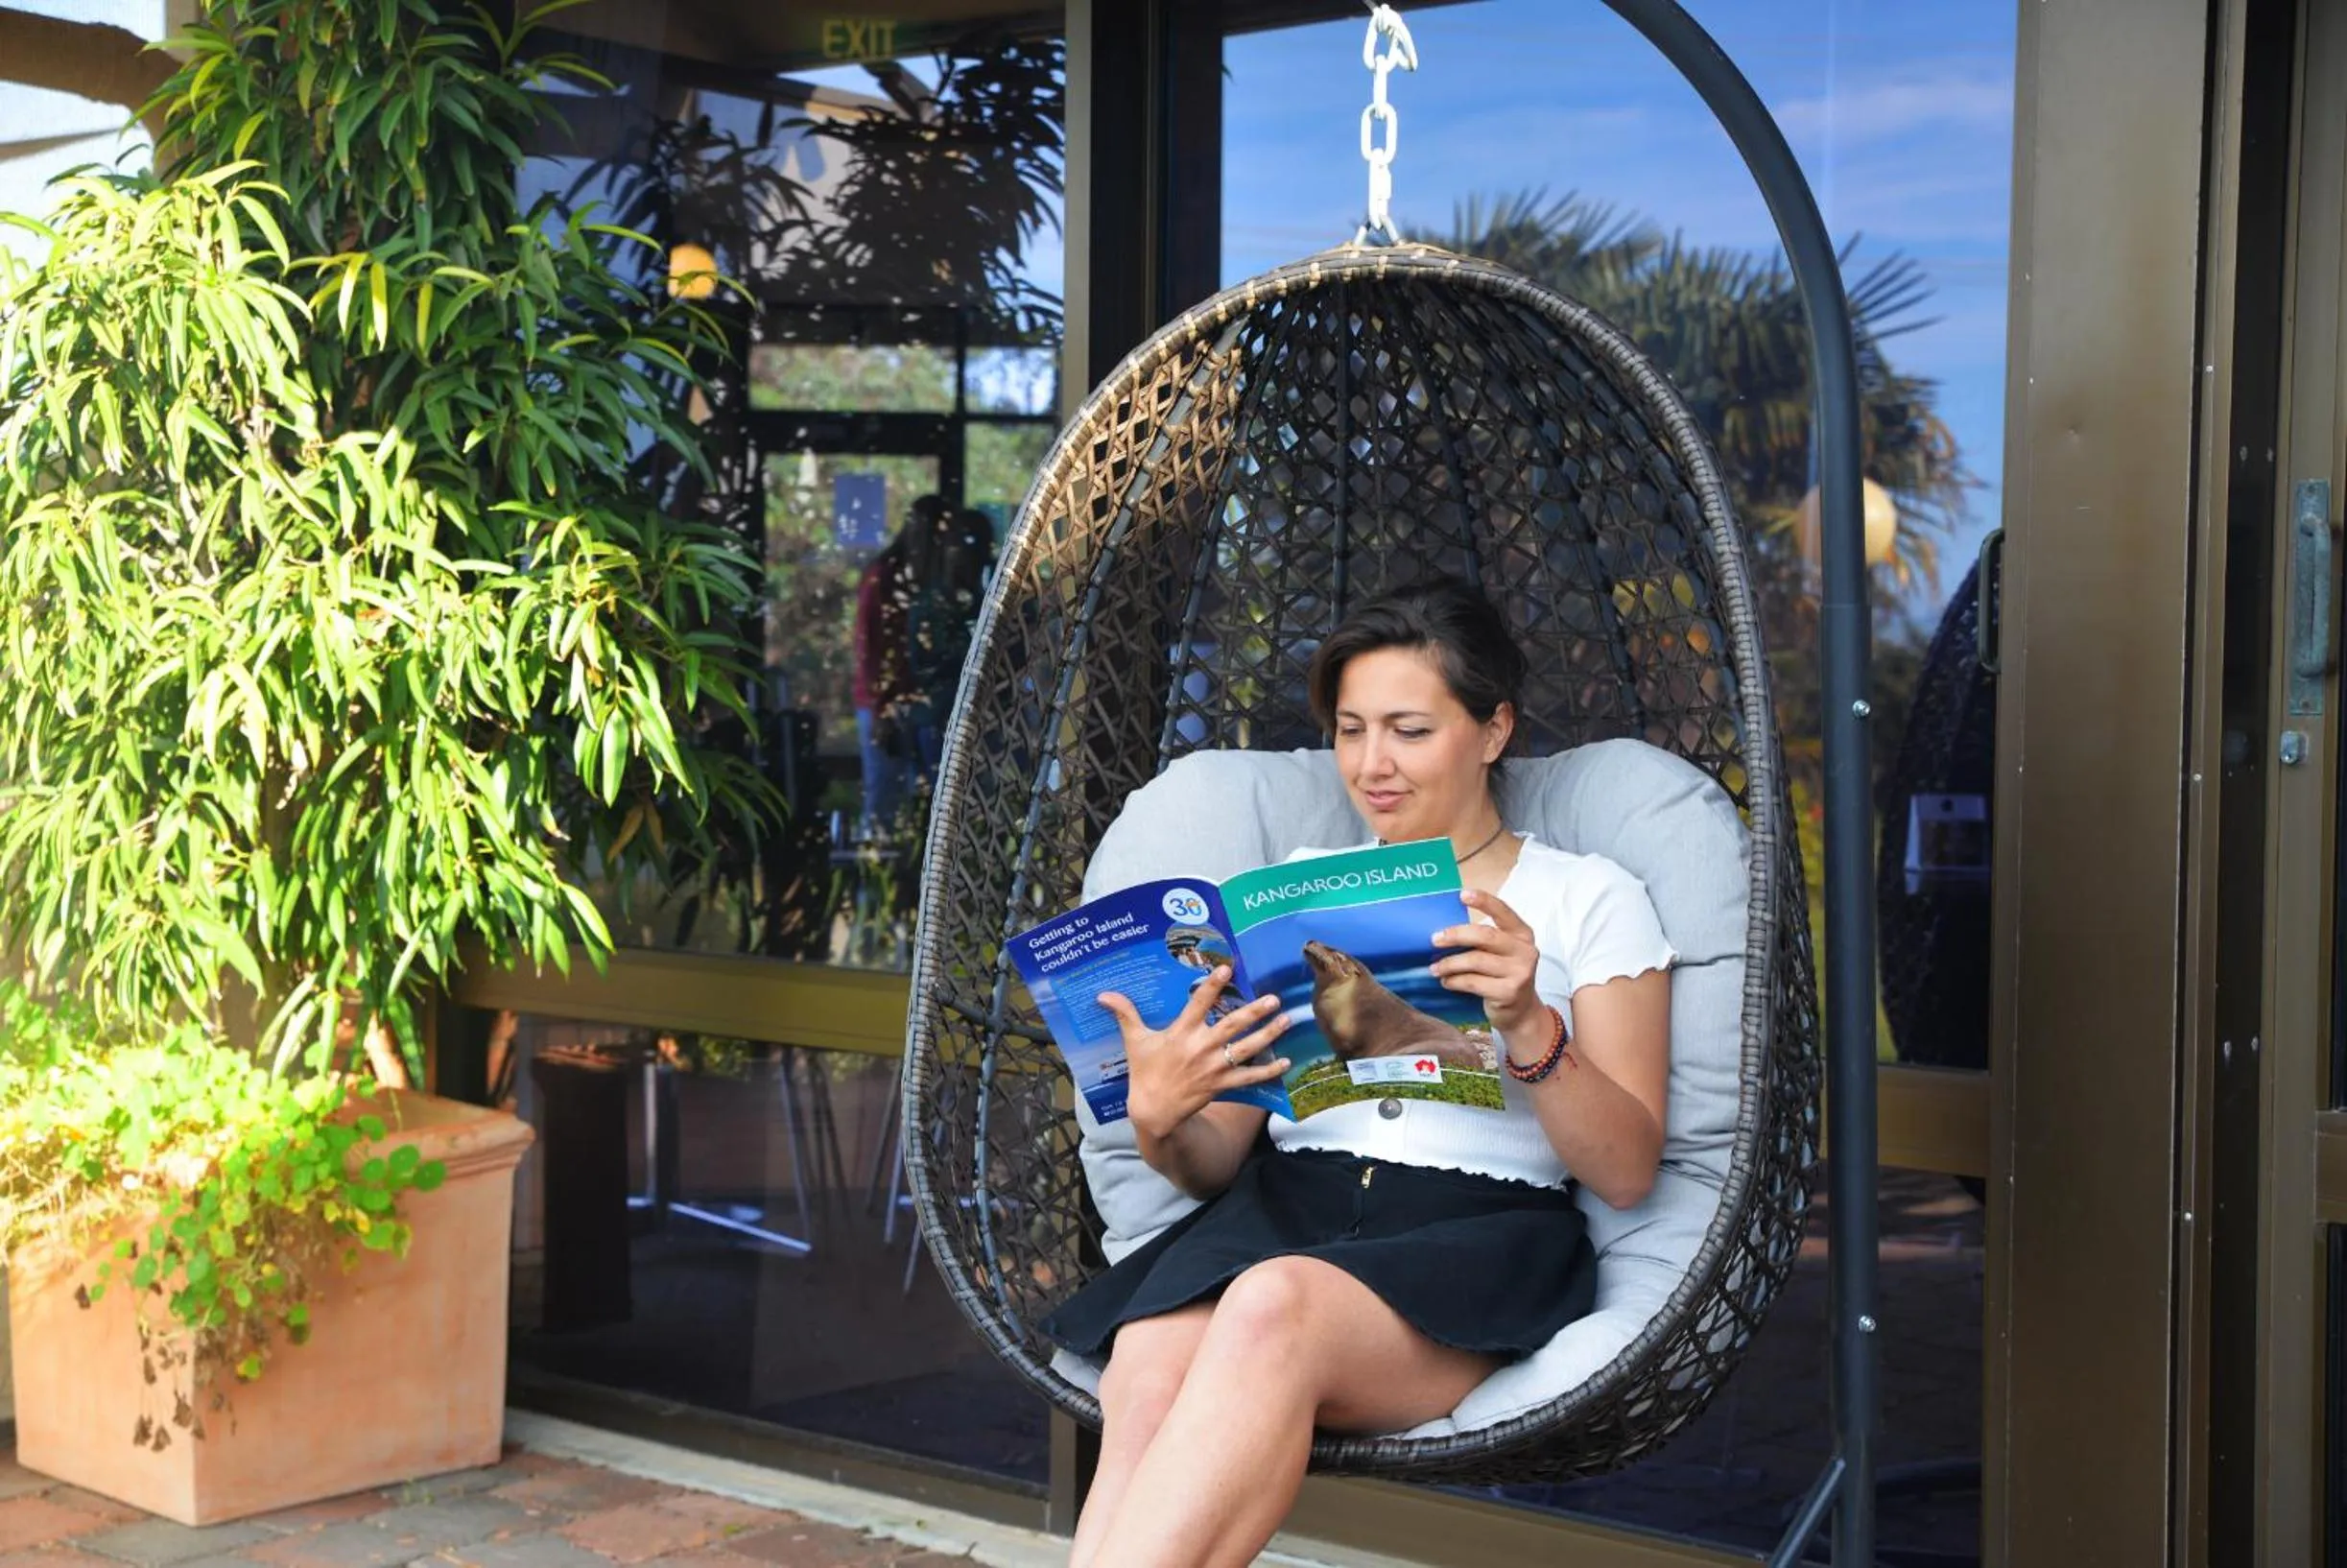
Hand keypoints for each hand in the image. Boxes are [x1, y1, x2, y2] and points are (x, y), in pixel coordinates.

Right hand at [1100, 967, 1290, 1141]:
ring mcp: (1214, 1068)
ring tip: (1286, 1020)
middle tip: (1273, 998)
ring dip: (1268, 1035)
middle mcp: (1200, 1048)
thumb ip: (1125, 1014)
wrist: (1153, 1111)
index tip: (1227, 968)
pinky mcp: (1222, 1085)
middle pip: (1232, 1026)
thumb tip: (1103, 994)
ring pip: (1246, 1049)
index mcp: (1180, 1033)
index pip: (1198, 1003)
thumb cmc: (1144, 1073)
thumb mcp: (1135, 1042)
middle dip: (1254, 1011)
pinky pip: (1250, 1078)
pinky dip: (1269, 1072)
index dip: (1213, 985)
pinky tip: (1286, 1063)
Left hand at [1431, 889, 1543, 1039]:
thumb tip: (1443, 931)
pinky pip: (1473, 982)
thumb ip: (1483, 940)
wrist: (1521, 1012)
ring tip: (1434, 968)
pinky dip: (1455, 981)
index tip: (1462, 895)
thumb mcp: (1500, 953)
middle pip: (1486, 936)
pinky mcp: (1509, 992)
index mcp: (1522, 934)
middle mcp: (1525, 951)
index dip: (1484, 901)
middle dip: (1456, 935)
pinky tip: (1446, 982)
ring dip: (1450, 964)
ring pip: (1476, 961)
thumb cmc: (1503, 975)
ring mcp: (1520, 972)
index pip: (1503, 912)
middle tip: (1434, 939)